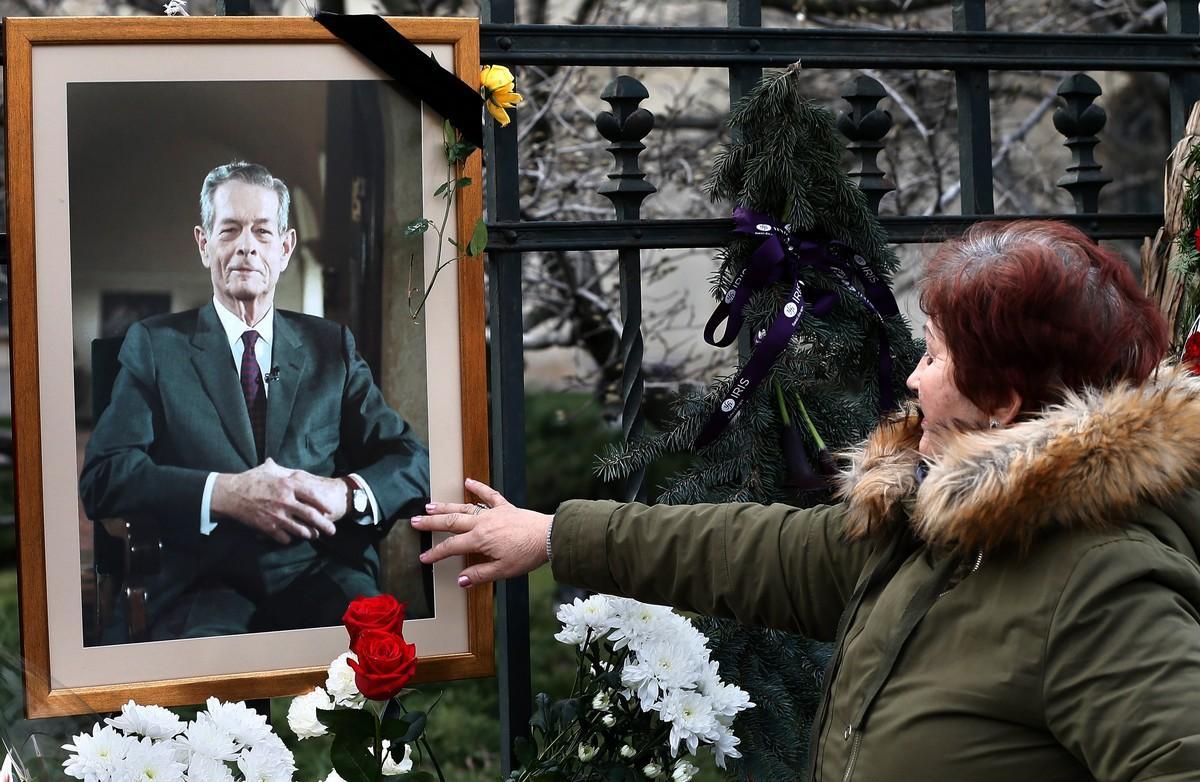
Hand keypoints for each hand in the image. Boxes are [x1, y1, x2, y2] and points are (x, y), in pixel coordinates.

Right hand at [211, 458, 338, 543]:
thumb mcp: (268, 469)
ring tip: (314, 535)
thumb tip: (290, 466)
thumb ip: (282, 469)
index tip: (329, 510)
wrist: (230, 494)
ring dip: (309, 534)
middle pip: (311, 516)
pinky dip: (290, 539)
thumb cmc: (250, 480)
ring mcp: (277, 516)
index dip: (323, 504)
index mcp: (288, 485)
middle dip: (325, 525)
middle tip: (332, 531)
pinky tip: (292, 537)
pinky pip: (285, 537)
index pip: (312, 495)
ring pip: (300, 529)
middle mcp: (285, 501)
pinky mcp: (268, 527)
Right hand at [412, 478, 551, 586]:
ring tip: (430, 505)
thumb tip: (460, 580)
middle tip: (414, 522)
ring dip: (446, 506)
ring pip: (464, 508)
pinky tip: (468, 482)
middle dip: (431, 523)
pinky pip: (489, 495)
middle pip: (451, 522)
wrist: (549, 537)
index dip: (435, 553)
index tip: (423, 557)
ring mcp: (493, 513)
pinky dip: (478, 487)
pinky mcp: (505, 507)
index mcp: (480, 540)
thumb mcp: (502, 570)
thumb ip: (479, 575)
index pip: (451, 546)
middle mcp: (482, 523)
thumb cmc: (527, 554)